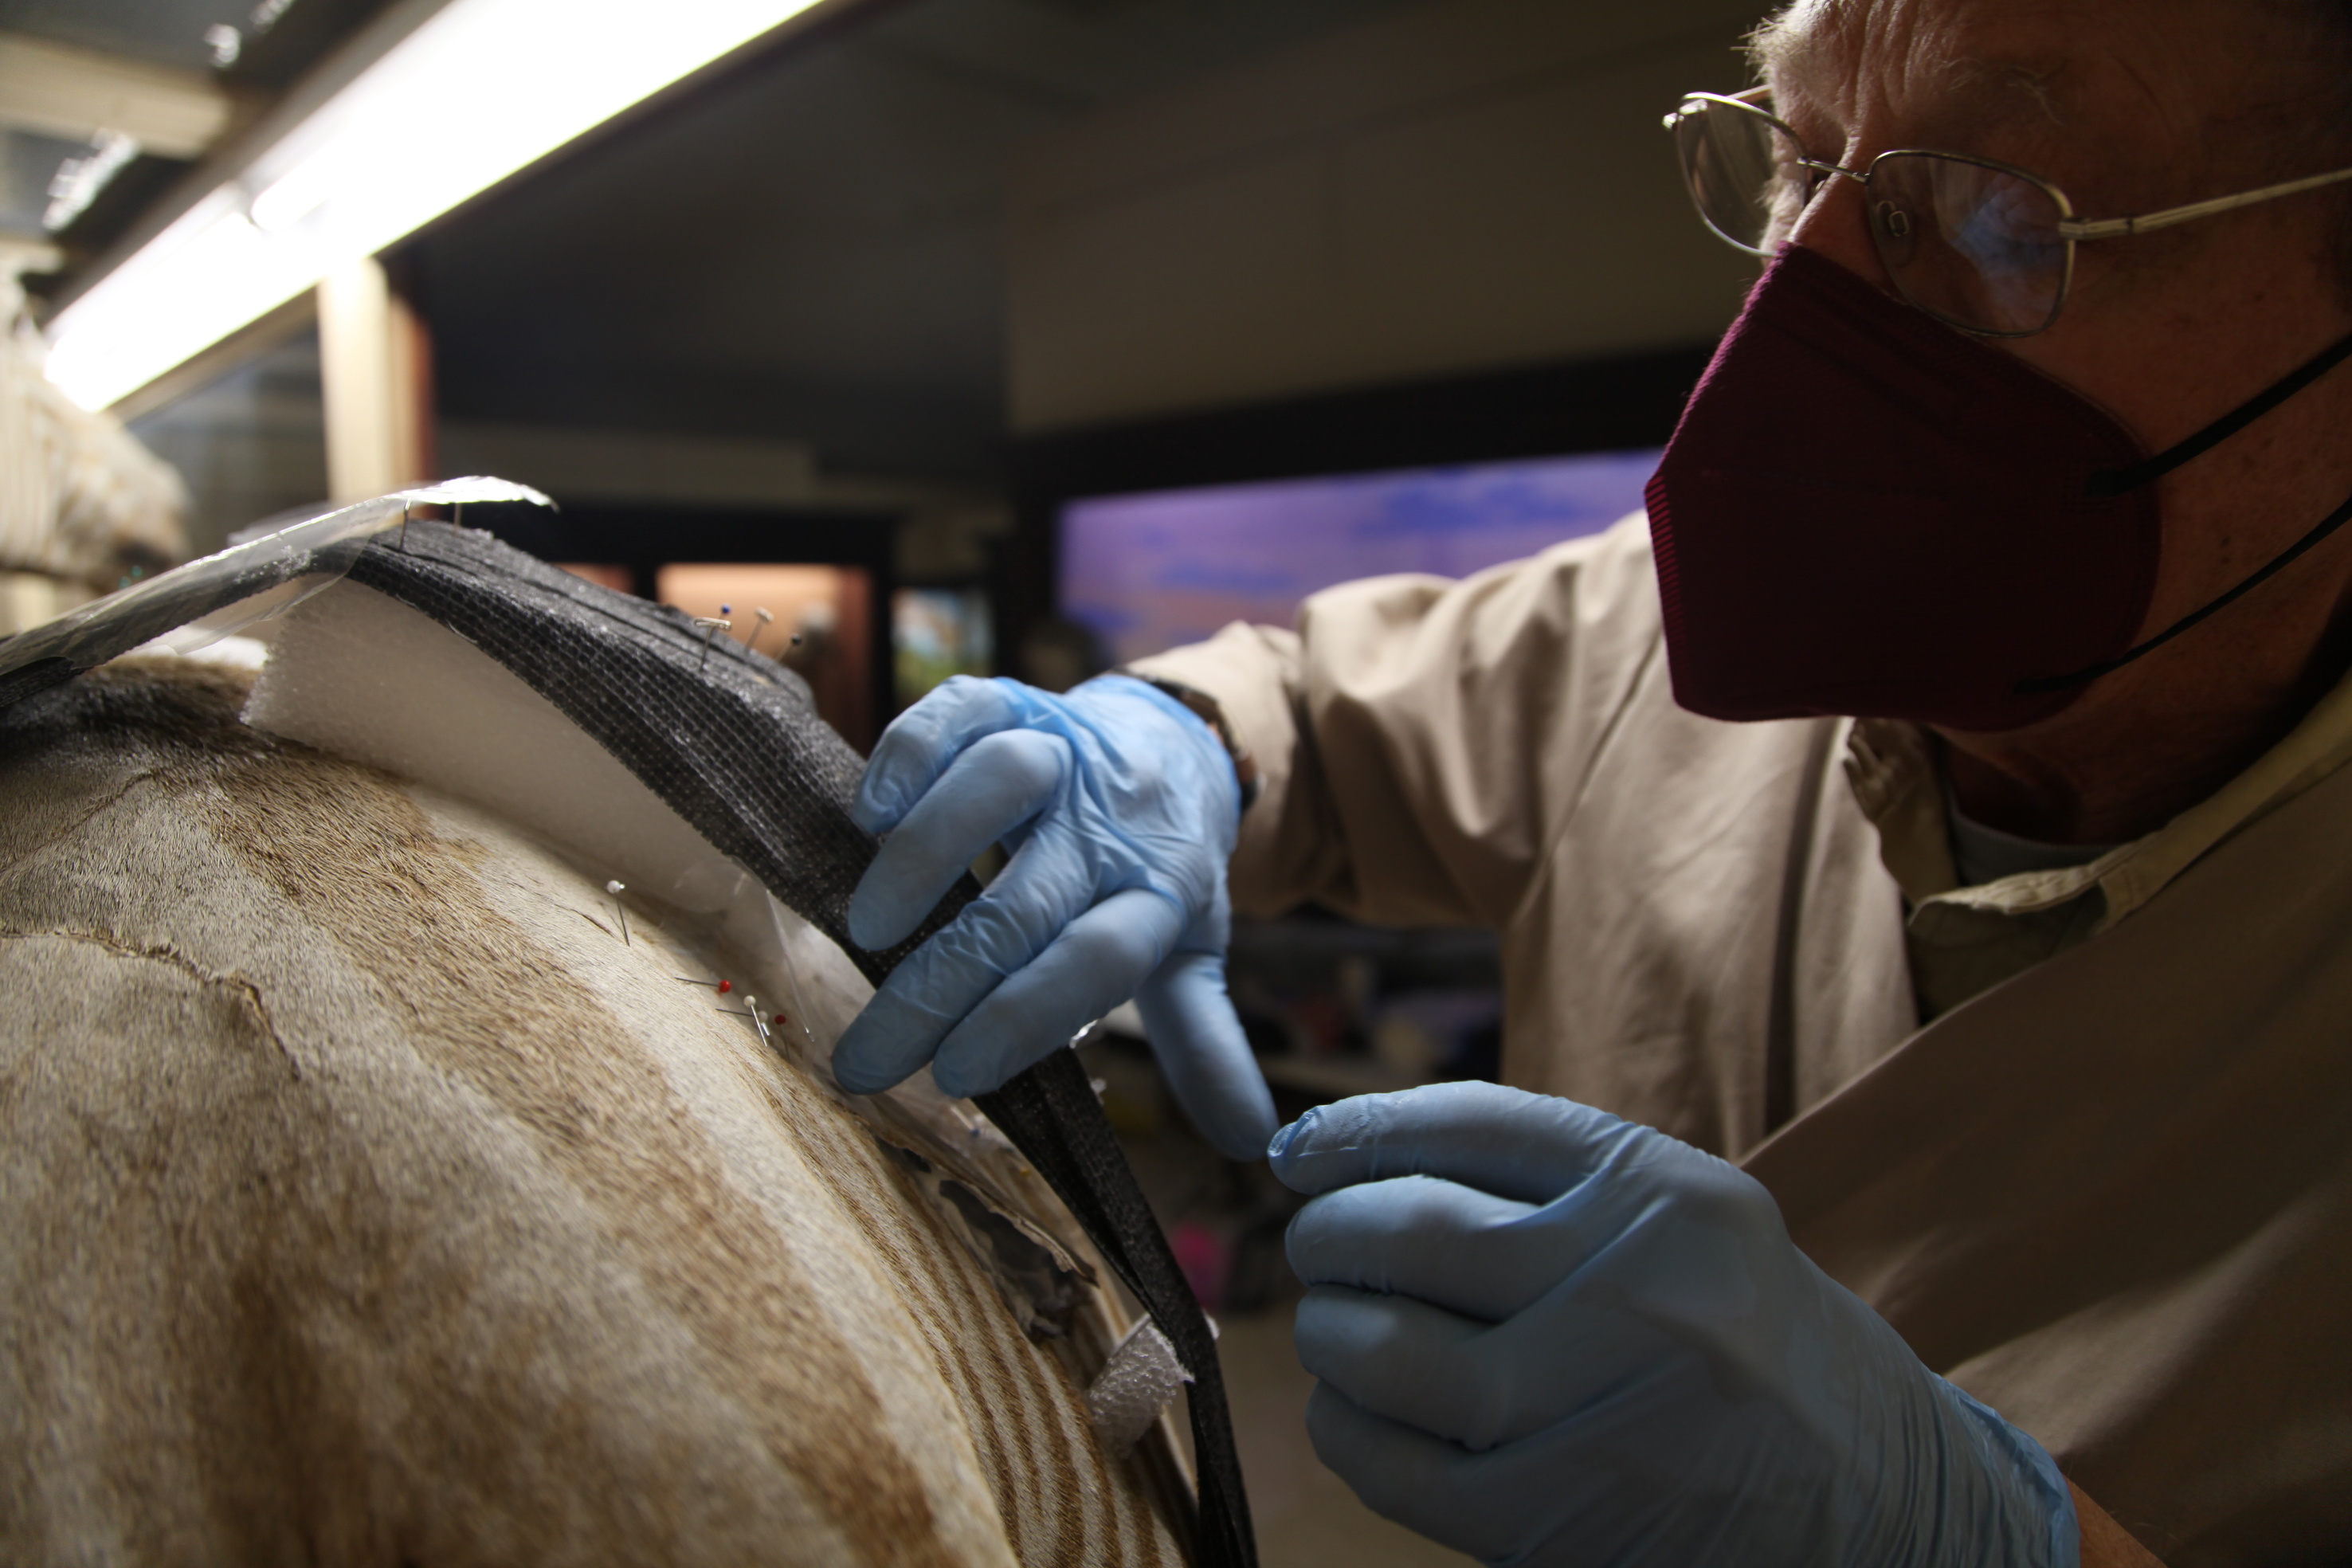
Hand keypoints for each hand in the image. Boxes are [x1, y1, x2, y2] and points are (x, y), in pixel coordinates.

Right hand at [833, 675, 1277, 1159]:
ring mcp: (1061, 753)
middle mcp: (1110, 824)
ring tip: (869, 928)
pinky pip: (959, 713)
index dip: (1026, 1016)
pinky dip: (909, 756)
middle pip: (1026, 903)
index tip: (957, 1074)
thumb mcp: (1190, 950)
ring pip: (1001, 782)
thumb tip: (1251, 1142)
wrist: (1169, 741)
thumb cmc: (1157, 867)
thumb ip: (1207, 1041)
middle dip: (940, 986)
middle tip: (868, 1056)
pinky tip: (869, 814)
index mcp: (1158, 894)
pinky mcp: (1009, 701)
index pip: (1098, 960)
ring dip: (929, 855)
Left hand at [1270, 1082, 2078, 1567]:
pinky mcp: (1552, 1520)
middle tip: (1317, 1246)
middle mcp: (1639, 1286)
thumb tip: (1340, 1155)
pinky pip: (1391, 1460)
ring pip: (1384, 1349)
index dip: (1361, 1130)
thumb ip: (1547, 1186)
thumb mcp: (1689, 1229)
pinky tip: (1358, 1412)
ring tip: (1338, 1328)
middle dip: (1331, 1234)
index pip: (1473, 1124)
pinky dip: (1347, 1428)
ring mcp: (1598, 1407)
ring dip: (1330, 1332)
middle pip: (1410, 1230)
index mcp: (1668, 1195)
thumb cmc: (1749, 1351)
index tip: (1301, 1150)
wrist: (1884, 1510)